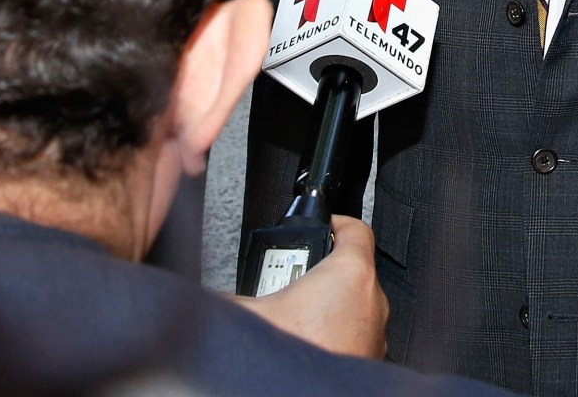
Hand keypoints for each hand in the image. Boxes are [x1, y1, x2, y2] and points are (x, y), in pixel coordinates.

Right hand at [232, 216, 387, 358]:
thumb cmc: (294, 356)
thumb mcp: (246, 314)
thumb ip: (228, 294)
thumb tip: (202, 292)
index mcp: (350, 274)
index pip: (356, 228)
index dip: (336, 221)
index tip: (323, 224)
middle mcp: (372, 300)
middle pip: (353, 267)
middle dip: (324, 270)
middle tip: (295, 276)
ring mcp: (376, 331)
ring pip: (356, 303)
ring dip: (331, 304)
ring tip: (297, 313)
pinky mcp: (372, 356)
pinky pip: (357, 332)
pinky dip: (337, 330)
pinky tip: (309, 341)